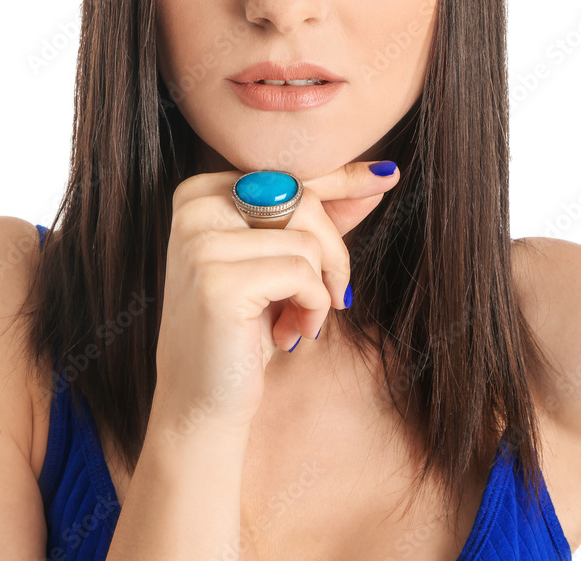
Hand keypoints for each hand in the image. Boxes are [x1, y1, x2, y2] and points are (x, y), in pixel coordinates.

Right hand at [151, 161, 399, 437]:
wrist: (199, 405)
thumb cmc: (242, 330)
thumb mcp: (281, 265)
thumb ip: (319, 219)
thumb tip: (381, 175)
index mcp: (199, 193)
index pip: (288, 174)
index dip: (339, 182)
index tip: (386, 175)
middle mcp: (193, 208)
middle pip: (301, 200)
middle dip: (332, 253)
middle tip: (329, 298)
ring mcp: (200, 243)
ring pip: (308, 240)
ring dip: (321, 289)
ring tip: (299, 322)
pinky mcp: (219, 281)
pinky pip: (303, 274)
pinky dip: (313, 307)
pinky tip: (289, 335)